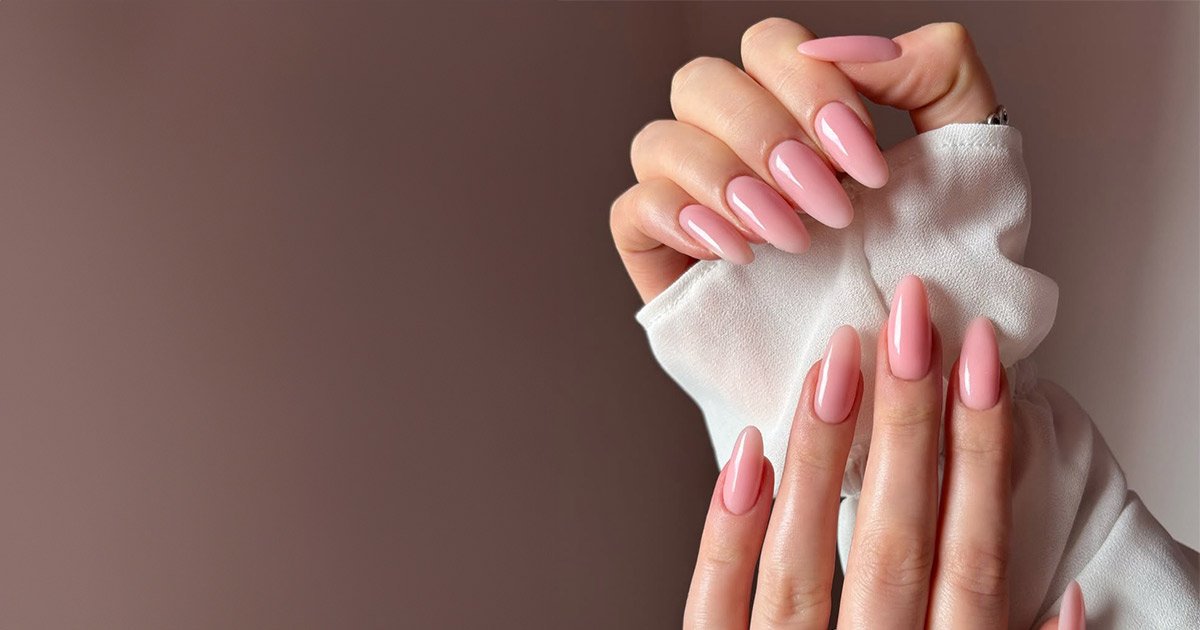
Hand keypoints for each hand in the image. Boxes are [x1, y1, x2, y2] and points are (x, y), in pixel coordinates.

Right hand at [611, 20, 997, 301]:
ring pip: (657, 140)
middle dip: (765, 134)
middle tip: (829, 201)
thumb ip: (939, 73)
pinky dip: (680, 217)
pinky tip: (741, 250)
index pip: (767, 47)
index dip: (809, 85)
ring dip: (725, 178)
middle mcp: (737, 147)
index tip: (867, 158)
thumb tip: (854, 45)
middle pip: (700, 82)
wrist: (904, 372)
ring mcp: (693, 202)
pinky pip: (631, 209)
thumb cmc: (934, 271)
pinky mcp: (663, 261)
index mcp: (800, 111)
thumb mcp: (972, 161)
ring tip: (793, 237)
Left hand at [682, 275, 1086, 628]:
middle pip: (896, 541)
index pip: (973, 559)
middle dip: (908, 424)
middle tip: (911, 322)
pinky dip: (729, 533)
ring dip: (823, 455)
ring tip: (837, 363)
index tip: (981, 362)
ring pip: (804, 562)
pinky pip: (716, 609)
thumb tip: (1077, 599)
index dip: (981, 456)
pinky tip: (747, 454)